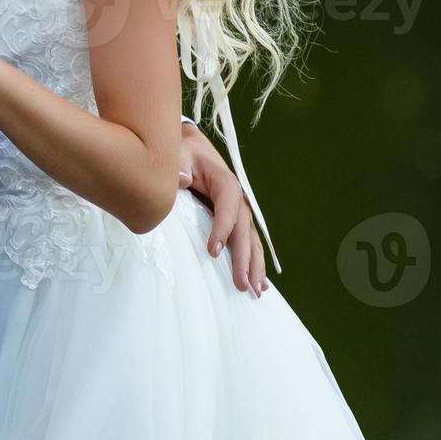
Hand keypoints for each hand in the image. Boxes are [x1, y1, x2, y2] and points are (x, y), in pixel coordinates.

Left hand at [180, 122, 266, 294]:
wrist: (192, 148)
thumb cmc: (184, 154)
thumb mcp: (180, 155)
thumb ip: (180, 166)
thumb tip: (183, 179)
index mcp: (226, 183)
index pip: (227, 208)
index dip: (222, 230)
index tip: (212, 252)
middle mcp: (238, 200)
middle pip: (244, 231)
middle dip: (244, 259)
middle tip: (242, 285)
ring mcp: (240, 212)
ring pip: (251, 241)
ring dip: (255, 266)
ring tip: (256, 291)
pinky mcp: (236, 221)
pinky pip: (248, 243)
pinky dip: (255, 263)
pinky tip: (261, 284)